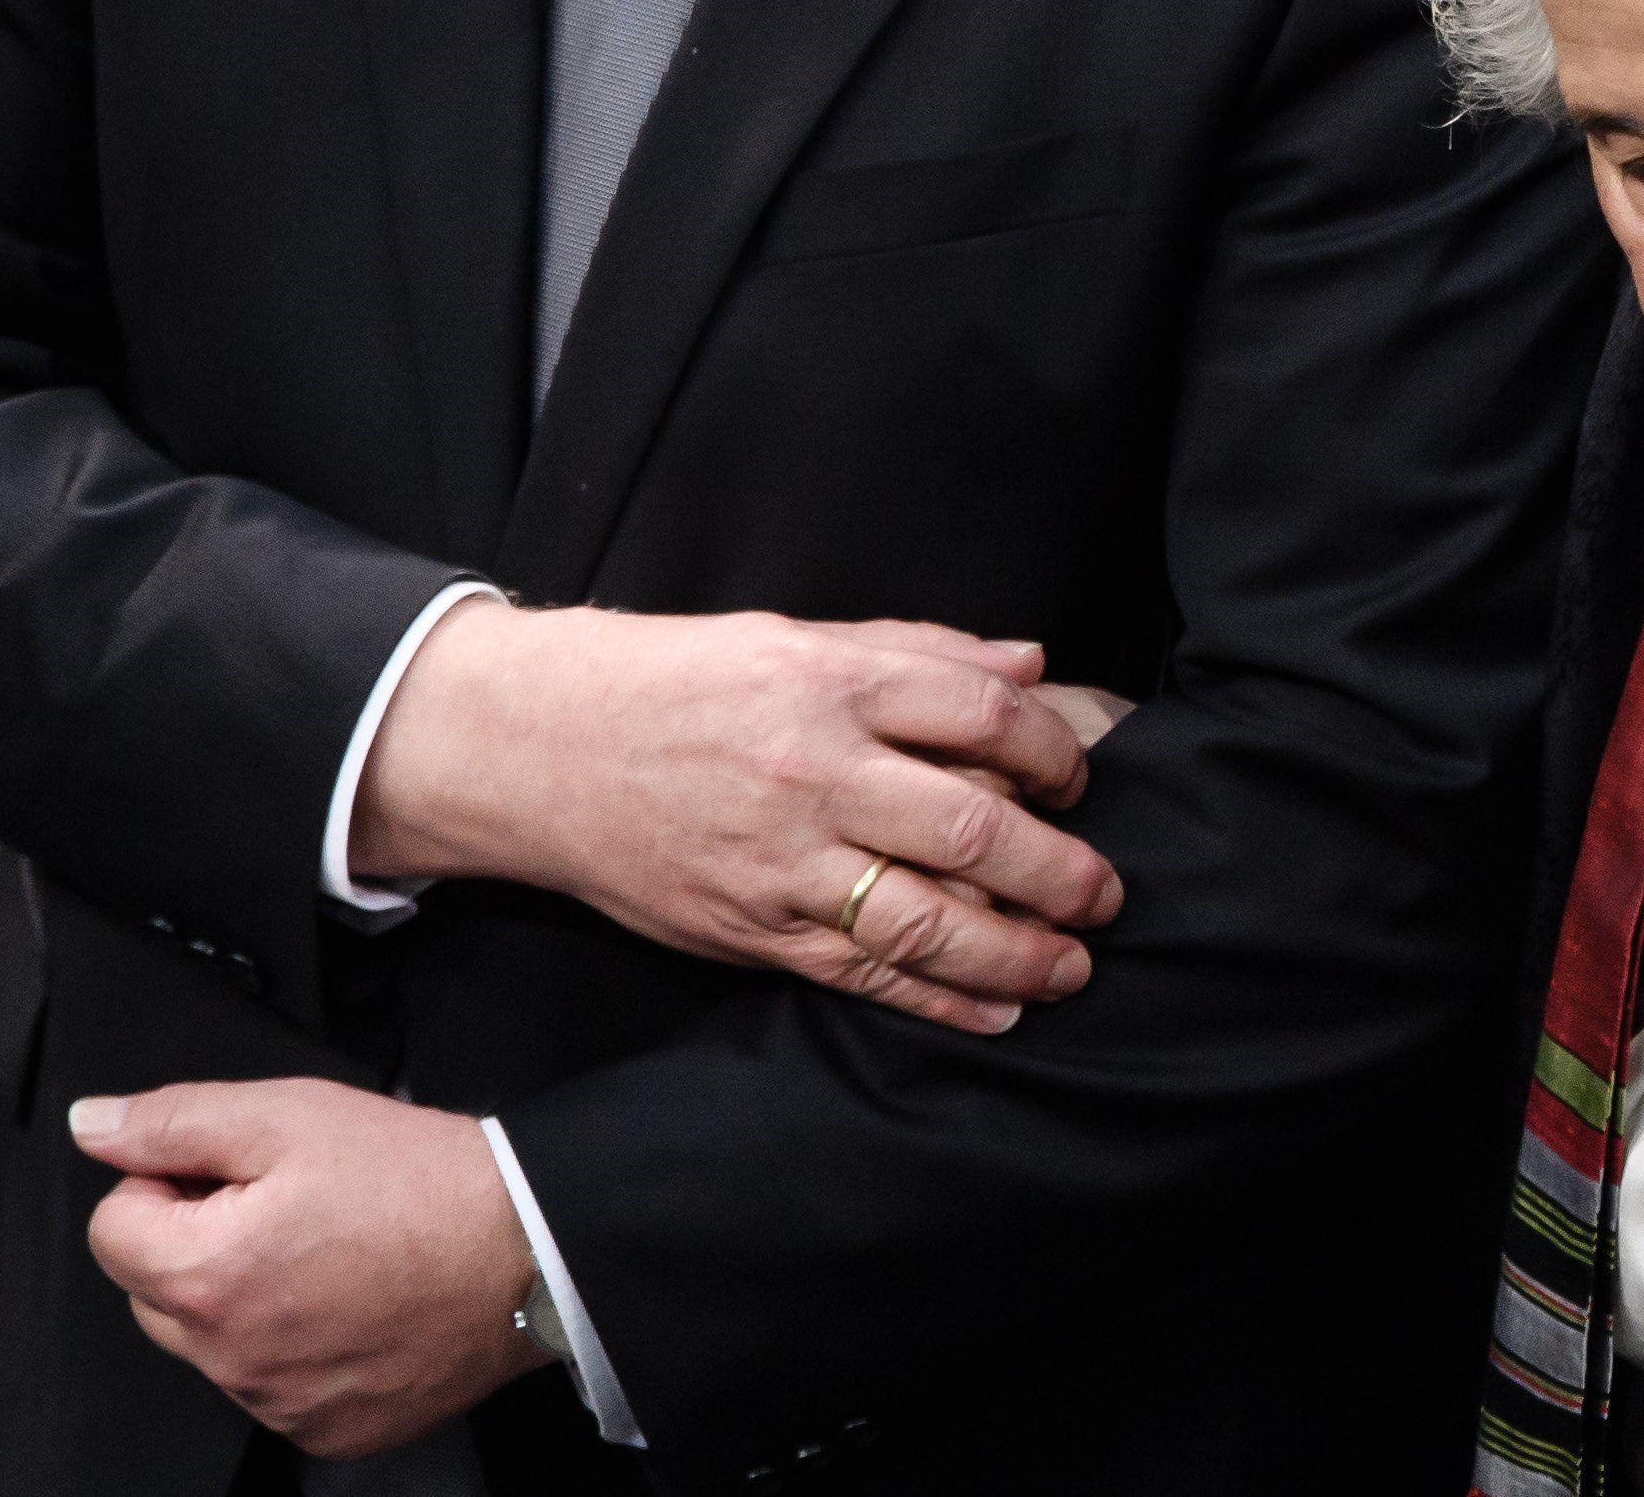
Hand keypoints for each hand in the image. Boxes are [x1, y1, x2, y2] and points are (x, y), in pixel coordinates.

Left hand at [72, 1080, 541, 1458]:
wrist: (527, 1249)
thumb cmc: (421, 1181)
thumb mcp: (289, 1113)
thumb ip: (175, 1120)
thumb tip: (93, 1125)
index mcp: (206, 1275)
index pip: (112, 1227)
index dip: (169, 1183)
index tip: (233, 1173)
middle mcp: (229, 1358)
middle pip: (152, 1291)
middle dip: (197, 1244)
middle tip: (286, 1205)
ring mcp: (277, 1404)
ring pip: (212, 1343)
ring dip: (244, 1298)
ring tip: (330, 1252)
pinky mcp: (323, 1431)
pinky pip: (270, 1387)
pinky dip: (296, 1348)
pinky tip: (351, 1302)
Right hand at [351, 599, 1127, 1032]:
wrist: (537, 746)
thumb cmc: (673, 681)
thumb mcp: (792, 635)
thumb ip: (918, 650)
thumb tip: (1031, 661)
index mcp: (830, 682)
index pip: (982, 714)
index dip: (1053, 751)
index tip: (1076, 777)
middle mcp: (813, 771)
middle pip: (971, 824)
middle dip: (1058, 868)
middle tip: (1106, 891)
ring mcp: (780, 859)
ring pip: (924, 917)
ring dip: (1016, 949)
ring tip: (1073, 964)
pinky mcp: (749, 928)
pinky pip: (859, 973)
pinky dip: (935, 998)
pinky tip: (994, 1008)